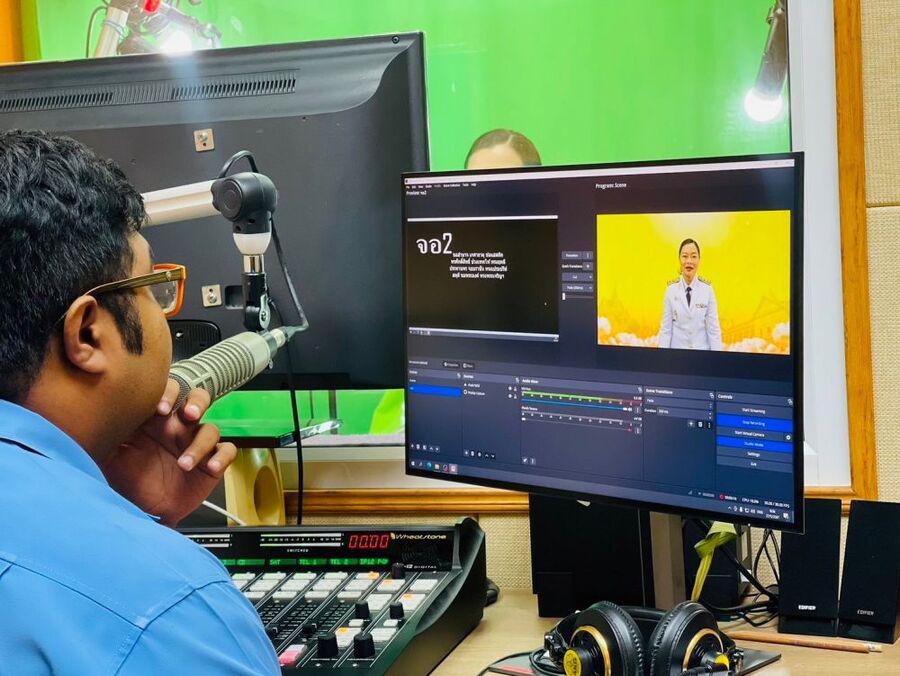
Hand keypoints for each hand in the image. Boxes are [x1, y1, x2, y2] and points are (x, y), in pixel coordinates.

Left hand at [101, 380, 237, 526]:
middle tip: (187, 414)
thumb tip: (90, 415)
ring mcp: (196, 444)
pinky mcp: (211, 464)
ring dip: (200, 443)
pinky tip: (210, 467)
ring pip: (211, 428)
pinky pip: (227, 451)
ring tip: (184, 464)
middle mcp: (178, 428)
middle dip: (196, 403)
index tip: (159, 409)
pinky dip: (221, 457)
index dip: (169, 394)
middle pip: (198, 399)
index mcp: (156, 419)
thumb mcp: (109, 456)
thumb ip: (106, 434)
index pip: (169, 392)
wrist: (140, 513)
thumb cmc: (124, 482)